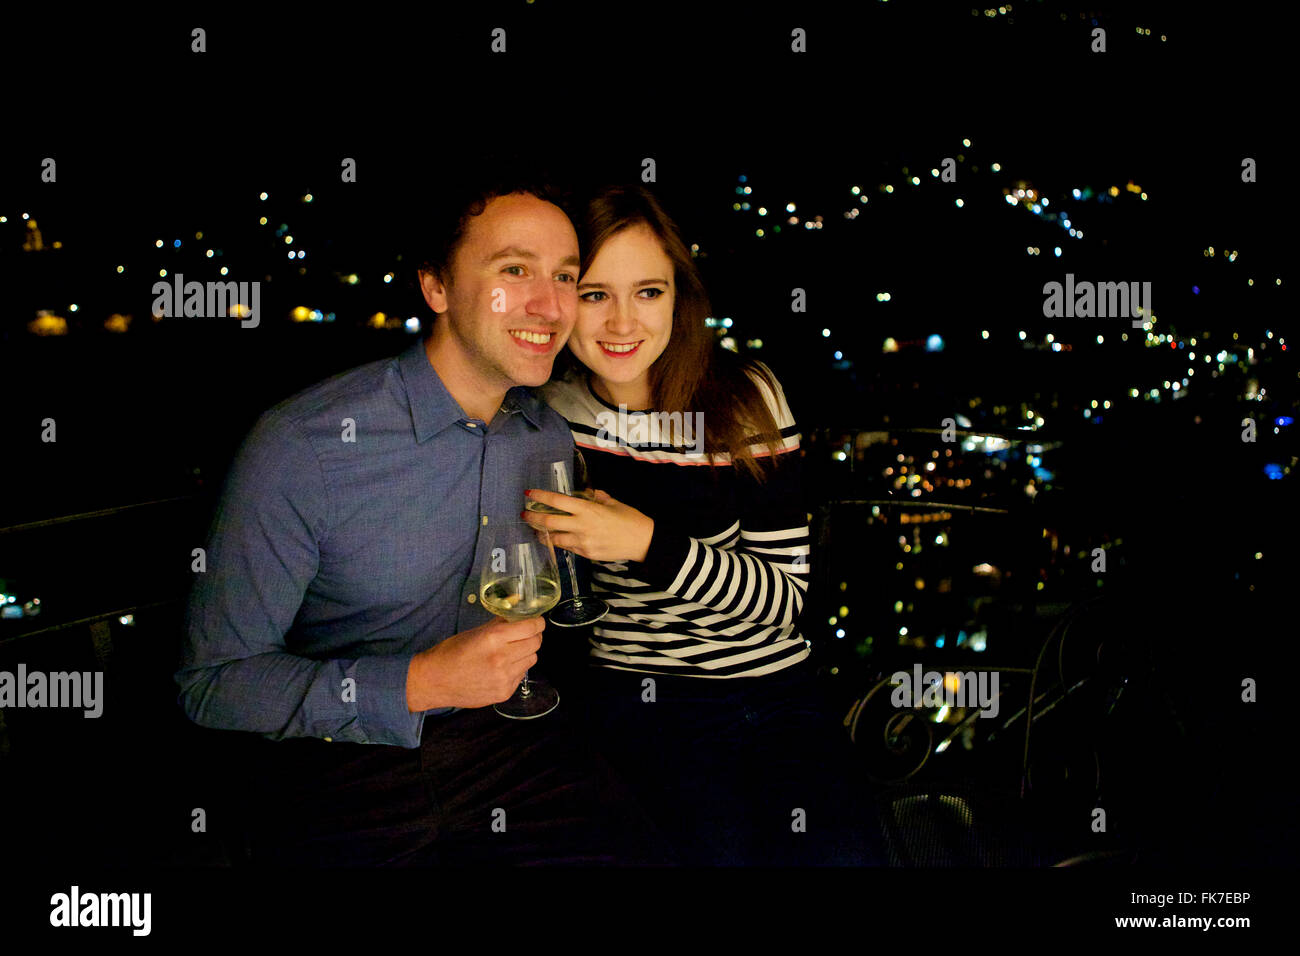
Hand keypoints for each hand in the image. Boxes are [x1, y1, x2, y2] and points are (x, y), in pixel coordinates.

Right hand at [406, 615, 543, 710]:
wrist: (434, 681)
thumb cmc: (451, 653)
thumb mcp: (476, 632)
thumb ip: (500, 624)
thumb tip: (518, 615)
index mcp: (494, 638)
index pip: (532, 627)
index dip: (537, 623)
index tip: (537, 622)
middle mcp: (502, 658)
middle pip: (536, 643)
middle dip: (533, 637)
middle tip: (524, 636)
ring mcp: (504, 678)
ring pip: (531, 660)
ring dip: (525, 654)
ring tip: (509, 653)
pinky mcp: (504, 692)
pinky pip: (521, 676)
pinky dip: (516, 670)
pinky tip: (500, 669)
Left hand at [522, 488, 653, 563]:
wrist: (643, 542)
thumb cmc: (630, 518)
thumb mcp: (613, 502)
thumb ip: (597, 497)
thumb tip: (588, 494)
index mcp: (588, 509)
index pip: (557, 501)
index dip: (540, 496)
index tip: (529, 494)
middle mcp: (581, 525)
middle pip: (549, 521)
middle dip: (533, 517)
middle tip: (525, 514)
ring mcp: (582, 542)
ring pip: (553, 538)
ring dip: (541, 534)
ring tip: (535, 530)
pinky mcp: (586, 554)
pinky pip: (566, 547)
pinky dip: (558, 542)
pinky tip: (555, 539)